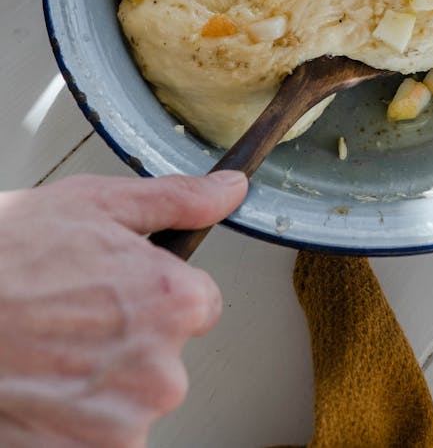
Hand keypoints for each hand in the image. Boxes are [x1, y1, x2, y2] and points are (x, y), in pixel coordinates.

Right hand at [0, 171, 246, 446]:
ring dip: (99, 382)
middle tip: (70, 315)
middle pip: (164, 354)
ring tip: (48, 350)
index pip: (200, 303)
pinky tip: (42, 384)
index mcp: (172, 303)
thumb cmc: (8, 257)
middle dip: (127, 338)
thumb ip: (177, 201)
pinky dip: (73, 419)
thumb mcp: (95, 205)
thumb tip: (229, 191)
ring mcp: (123, 426)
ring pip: (130, 398)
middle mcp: (160, 372)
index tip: (117, 288)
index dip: (155, 291)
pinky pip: (99, 437)